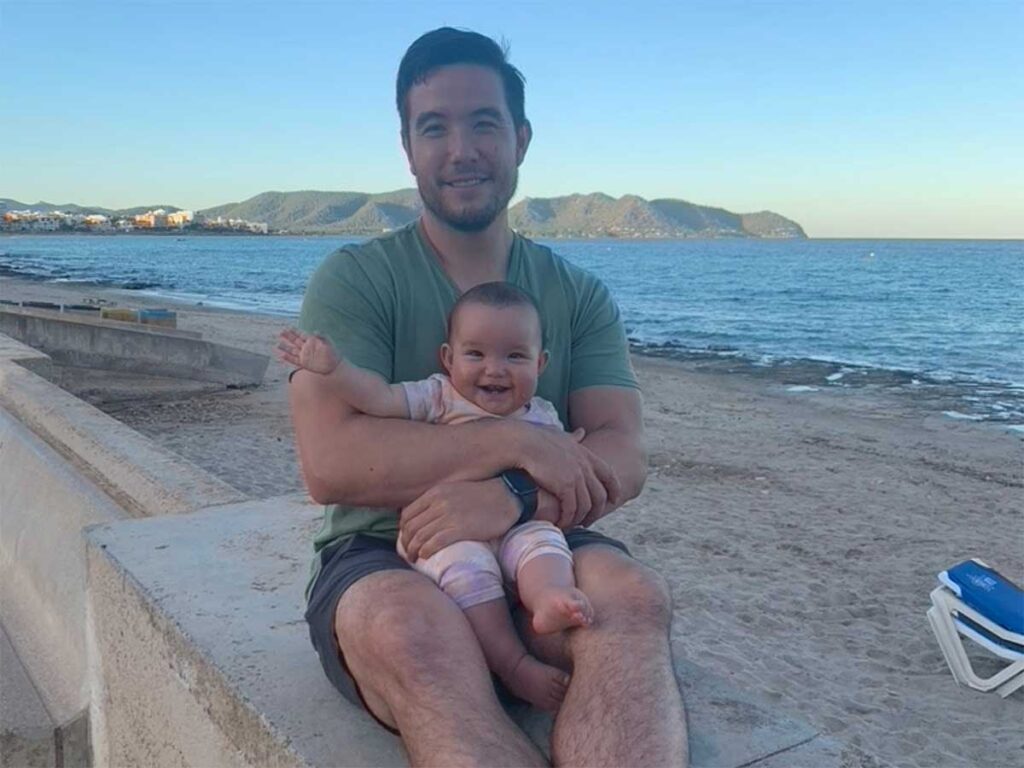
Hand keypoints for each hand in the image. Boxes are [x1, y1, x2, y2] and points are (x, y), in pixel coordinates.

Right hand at [276, 328, 339, 374]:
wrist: (334, 366)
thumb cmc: (333, 353)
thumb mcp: (328, 343)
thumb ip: (322, 336)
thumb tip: (315, 331)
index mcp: (312, 341)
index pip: (301, 335)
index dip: (295, 331)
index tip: (288, 328)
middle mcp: (306, 348)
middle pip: (295, 341)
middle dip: (288, 337)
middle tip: (280, 332)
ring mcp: (304, 355)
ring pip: (292, 350)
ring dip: (285, 348)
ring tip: (276, 345)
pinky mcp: (304, 363)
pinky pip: (293, 360)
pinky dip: (287, 357)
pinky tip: (280, 354)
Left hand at [400, 479, 518, 560]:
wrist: (506, 495)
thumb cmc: (482, 494)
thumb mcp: (454, 490)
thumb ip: (438, 500)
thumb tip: (425, 517)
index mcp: (435, 493)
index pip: (407, 514)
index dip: (403, 530)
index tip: (407, 539)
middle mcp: (438, 503)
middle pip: (411, 528)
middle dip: (406, 543)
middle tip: (408, 553)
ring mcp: (449, 515)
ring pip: (420, 537)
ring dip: (413, 550)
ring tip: (414, 558)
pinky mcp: (461, 528)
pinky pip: (435, 542)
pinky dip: (426, 551)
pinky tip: (425, 556)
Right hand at [511, 424, 620, 528]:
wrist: (521, 442)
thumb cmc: (534, 437)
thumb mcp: (558, 434)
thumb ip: (571, 437)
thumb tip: (581, 433)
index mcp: (584, 454)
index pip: (608, 474)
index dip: (614, 489)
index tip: (614, 500)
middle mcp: (584, 465)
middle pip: (599, 495)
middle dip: (596, 511)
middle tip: (588, 521)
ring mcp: (576, 476)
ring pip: (586, 506)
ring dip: (579, 519)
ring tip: (571, 525)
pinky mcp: (565, 486)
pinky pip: (572, 509)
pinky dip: (568, 519)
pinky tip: (560, 523)